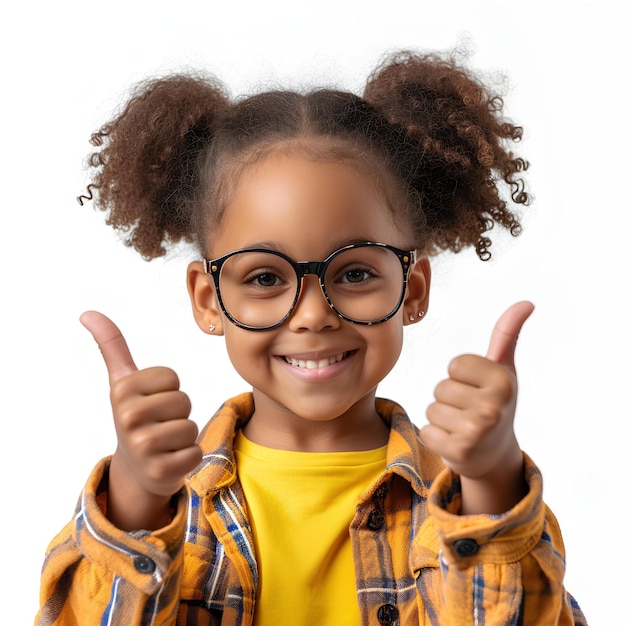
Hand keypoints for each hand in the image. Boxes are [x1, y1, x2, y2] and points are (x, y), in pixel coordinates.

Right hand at [80, 311, 202, 529]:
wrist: (135, 470)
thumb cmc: (135, 417)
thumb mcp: (123, 382)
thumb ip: (112, 346)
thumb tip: (87, 312)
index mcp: (121, 391)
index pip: (171, 377)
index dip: (167, 389)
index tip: (151, 402)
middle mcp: (128, 418)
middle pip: (183, 401)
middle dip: (177, 413)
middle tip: (159, 425)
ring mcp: (143, 447)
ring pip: (191, 427)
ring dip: (184, 436)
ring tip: (164, 443)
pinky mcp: (162, 472)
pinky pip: (195, 453)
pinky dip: (189, 458)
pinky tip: (169, 460)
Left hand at [419, 301, 534, 513]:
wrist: (495, 455)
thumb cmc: (495, 404)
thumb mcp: (503, 370)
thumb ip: (506, 335)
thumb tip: (526, 303)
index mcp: (503, 381)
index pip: (455, 365)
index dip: (461, 376)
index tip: (477, 389)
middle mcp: (493, 406)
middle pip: (441, 387)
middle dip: (449, 398)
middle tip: (469, 411)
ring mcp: (476, 431)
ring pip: (431, 409)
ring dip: (442, 419)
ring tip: (462, 426)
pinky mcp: (459, 452)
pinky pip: (426, 431)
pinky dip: (436, 437)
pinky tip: (455, 442)